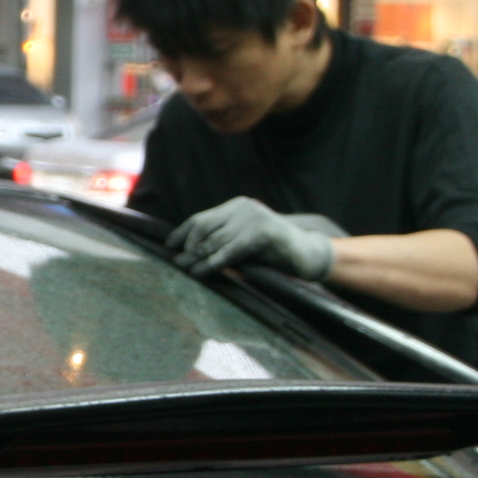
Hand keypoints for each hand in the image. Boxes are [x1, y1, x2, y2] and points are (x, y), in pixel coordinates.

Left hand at [167, 197, 338, 281]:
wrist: (309, 253)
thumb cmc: (274, 252)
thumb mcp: (244, 243)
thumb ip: (222, 242)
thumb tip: (188, 255)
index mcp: (237, 206)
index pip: (201, 218)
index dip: (182, 232)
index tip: (169, 246)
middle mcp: (243, 208)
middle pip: (205, 227)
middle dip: (189, 247)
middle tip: (177, 263)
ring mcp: (253, 218)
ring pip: (216, 240)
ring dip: (197, 257)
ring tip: (186, 269)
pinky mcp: (262, 233)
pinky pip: (230, 250)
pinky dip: (214, 262)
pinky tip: (202, 271)